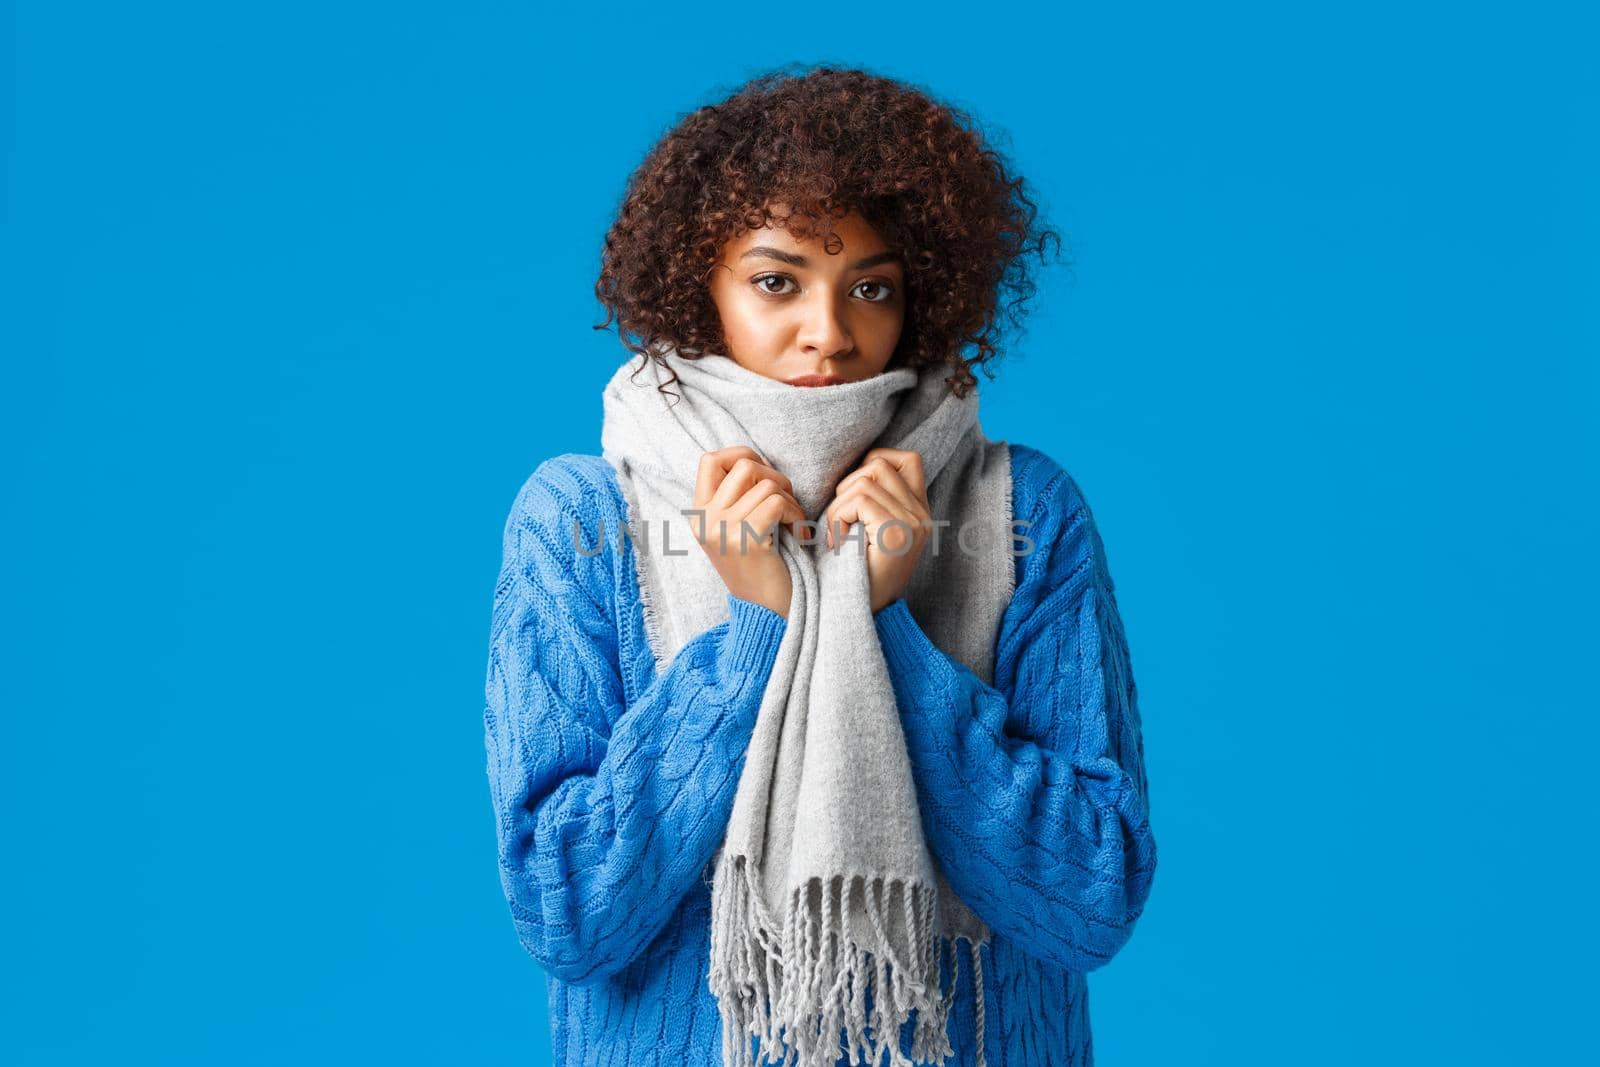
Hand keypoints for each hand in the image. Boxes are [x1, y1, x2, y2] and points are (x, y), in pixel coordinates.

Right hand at [690, 446, 804, 618]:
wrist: (766, 615)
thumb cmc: (761, 568)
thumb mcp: (735, 530)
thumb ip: (735, 498)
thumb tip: (755, 460)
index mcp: (698, 516)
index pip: (710, 460)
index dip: (741, 455)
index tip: (764, 474)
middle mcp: (705, 521)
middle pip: (744, 466)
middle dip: (775, 477)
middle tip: (787, 502)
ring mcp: (722, 531)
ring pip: (767, 484)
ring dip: (790, 500)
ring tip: (793, 523)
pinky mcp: (746, 541)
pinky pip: (778, 503)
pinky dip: (796, 514)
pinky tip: (799, 534)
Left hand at [822, 447, 932, 613]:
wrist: (854, 615)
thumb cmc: (852, 572)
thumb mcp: (868, 529)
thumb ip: (872, 499)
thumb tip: (855, 464)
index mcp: (919, 512)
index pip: (909, 459)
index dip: (875, 461)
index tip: (853, 492)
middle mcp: (923, 515)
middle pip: (880, 465)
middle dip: (848, 486)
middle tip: (838, 521)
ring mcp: (913, 523)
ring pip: (865, 481)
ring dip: (838, 506)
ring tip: (836, 535)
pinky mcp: (896, 533)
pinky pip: (857, 500)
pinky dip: (836, 517)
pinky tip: (835, 543)